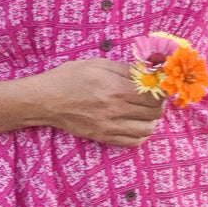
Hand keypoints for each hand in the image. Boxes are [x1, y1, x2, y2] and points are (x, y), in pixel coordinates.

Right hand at [33, 57, 167, 146]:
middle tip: (151, 97)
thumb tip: (148, 71)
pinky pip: (134, 142)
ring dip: (151, 120)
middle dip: (158, 104)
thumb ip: (125, 69)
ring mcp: (110, 127)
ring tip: (142, 111)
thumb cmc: (70, 78)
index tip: (158, 85)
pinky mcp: (104, 137)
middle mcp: (115, 110)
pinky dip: (140, 134)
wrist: (46, 100)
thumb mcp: (98, 64)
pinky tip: (134, 123)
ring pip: (148, 130)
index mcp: (115, 88)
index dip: (161, 89)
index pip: (154, 94)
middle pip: (155, 113)